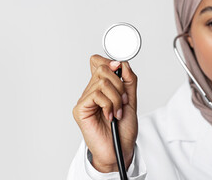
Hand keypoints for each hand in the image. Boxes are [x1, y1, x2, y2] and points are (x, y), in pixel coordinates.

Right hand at [72, 54, 138, 172]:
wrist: (120, 151)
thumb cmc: (123, 131)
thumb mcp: (132, 101)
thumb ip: (129, 81)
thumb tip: (122, 64)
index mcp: (102, 88)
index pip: (98, 62)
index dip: (110, 61)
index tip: (120, 70)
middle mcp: (92, 92)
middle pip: (102, 69)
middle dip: (119, 84)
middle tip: (123, 101)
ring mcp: (85, 100)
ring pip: (102, 83)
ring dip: (116, 98)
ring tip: (117, 112)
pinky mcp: (80, 110)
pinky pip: (96, 95)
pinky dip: (108, 105)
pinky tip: (109, 116)